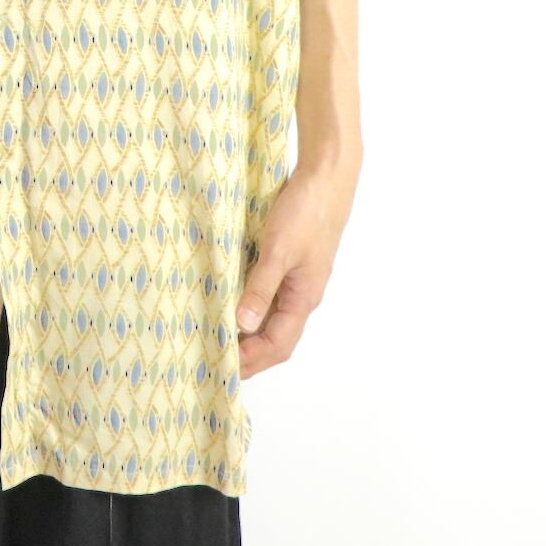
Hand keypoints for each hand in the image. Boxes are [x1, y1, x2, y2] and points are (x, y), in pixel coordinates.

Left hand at [235, 154, 359, 379]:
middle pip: (278, 337)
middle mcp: (302, 294)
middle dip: (252, 354)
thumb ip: (261, 287)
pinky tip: (235, 301)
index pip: (277, 344)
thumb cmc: (306, 213)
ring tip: (223, 337)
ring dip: (252, 332)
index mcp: (303, 298)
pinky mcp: (291, 261)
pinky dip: (253, 306)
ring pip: (275, 317)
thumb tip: (243, 324)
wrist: (326, 178)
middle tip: (219, 360)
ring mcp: (298, 278)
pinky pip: (273, 295)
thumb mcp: (278, 250)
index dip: (252, 360)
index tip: (224, 367)